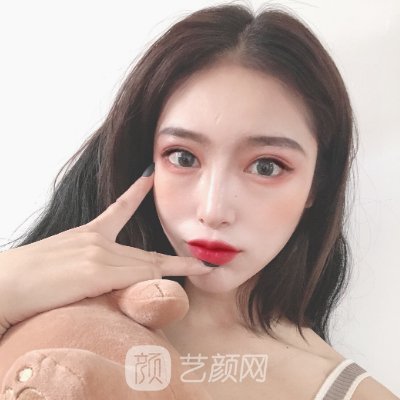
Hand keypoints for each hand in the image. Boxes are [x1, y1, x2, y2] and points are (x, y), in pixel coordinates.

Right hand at [0, 166, 211, 334]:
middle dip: (172, 258)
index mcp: (87, 235)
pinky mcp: (96, 271)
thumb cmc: (25, 279)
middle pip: (143, 254)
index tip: (149, 176)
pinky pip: (137, 275)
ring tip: (201, 268)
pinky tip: (190, 270)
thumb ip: (85, 265)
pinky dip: (165, 274)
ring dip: (175, 268)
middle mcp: (97, 241)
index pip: (118, 210)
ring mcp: (98, 254)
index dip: (136, 192)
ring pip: (145, 265)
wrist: (1, 286)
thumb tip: (102, 277)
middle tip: (200, 259)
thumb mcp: (60, 264)